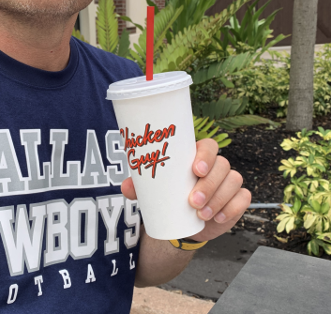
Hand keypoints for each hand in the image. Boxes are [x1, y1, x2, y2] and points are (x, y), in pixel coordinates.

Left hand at [121, 138, 250, 241]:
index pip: (209, 146)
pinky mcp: (237, 199)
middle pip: (222, 165)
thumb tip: (126, 187)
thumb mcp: (153, 191)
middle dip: (209, 184)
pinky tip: (217, 217)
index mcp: (196, 156)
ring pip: (233, 181)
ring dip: (218, 198)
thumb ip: (140, 187)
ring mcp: (228, 182)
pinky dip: (231, 208)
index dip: (205, 155)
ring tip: (200, 213)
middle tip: (192, 201)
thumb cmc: (168, 196)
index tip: (195, 169)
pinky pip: (243, 198)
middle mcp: (216, 166)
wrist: (181, 223)